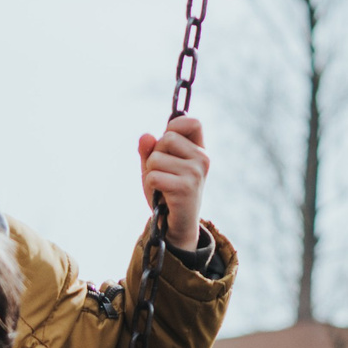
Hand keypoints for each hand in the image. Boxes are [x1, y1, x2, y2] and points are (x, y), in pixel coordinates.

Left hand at [138, 116, 208, 249]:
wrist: (177, 224)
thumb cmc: (167, 191)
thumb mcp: (156, 166)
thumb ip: (149, 149)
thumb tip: (146, 136)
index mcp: (199, 150)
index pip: (193, 122)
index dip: (175, 125)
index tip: (167, 138)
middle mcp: (202, 159)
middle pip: (166, 138)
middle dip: (155, 154)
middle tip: (163, 172)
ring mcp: (195, 173)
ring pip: (156, 158)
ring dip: (151, 172)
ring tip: (162, 185)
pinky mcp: (185, 188)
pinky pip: (153, 176)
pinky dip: (151, 186)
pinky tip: (162, 194)